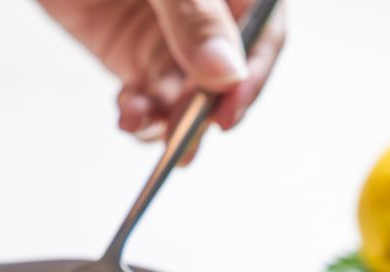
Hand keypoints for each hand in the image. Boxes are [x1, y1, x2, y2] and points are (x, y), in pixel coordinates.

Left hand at [39, 0, 284, 139]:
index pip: (262, 35)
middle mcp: (207, 15)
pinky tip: (128, 115)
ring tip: (142, 126)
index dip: (249, 79)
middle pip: (224, 77)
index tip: (227, 115)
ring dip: (168, 123)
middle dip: (202, 112)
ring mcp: (170, 36)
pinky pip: (147, 98)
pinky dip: (139, 116)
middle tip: (182, 140)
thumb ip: (192, 13)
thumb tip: (225, 73)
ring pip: (184, 97)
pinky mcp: (131, 54)